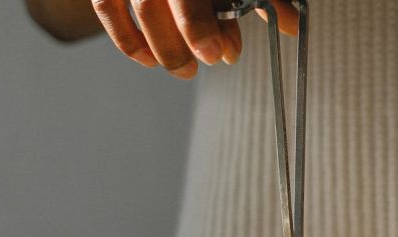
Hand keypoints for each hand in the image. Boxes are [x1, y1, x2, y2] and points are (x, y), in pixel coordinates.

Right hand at [91, 0, 298, 78]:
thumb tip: (291, 26)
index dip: (197, 26)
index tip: (216, 54)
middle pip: (154, 1)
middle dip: (179, 43)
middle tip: (199, 67)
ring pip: (133, 6)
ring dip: (155, 47)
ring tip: (183, 69)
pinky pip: (106, 4)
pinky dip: (126, 37)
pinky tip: (147, 59)